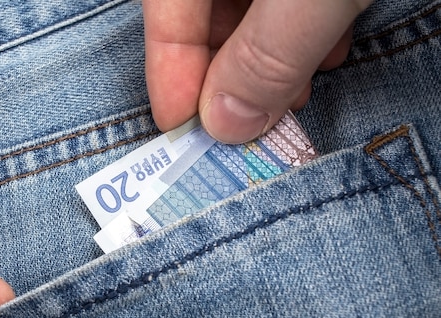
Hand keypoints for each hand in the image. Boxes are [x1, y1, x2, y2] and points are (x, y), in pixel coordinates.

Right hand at [143, 0, 372, 142]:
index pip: (166, 7)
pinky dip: (301, 34)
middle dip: (225, 74)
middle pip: (204, 15)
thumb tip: (226, 122)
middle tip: (247, 124)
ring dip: (270, 62)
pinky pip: (287, 2)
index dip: (167, 71)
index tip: (179, 130)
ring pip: (250, 13)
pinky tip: (326, 54)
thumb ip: (266, 54)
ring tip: (298, 96)